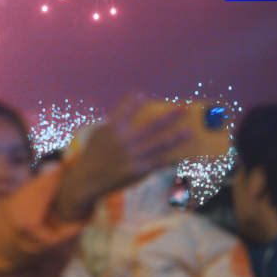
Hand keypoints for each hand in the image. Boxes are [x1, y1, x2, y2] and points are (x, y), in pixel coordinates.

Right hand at [53, 95, 190, 221]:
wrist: (87, 181)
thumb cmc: (93, 155)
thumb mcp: (98, 135)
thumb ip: (114, 123)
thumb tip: (130, 112)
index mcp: (113, 128)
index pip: (127, 108)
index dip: (135, 101)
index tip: (143, 95)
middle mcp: (124, 140)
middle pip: (152, 125)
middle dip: (169, 117)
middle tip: (183, 109)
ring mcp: (132, 156)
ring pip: (159, 144)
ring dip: (176, 137)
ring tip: (190, 131)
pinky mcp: (137, 170)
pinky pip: (158, 163)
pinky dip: (171, 159)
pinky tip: (182, 156)